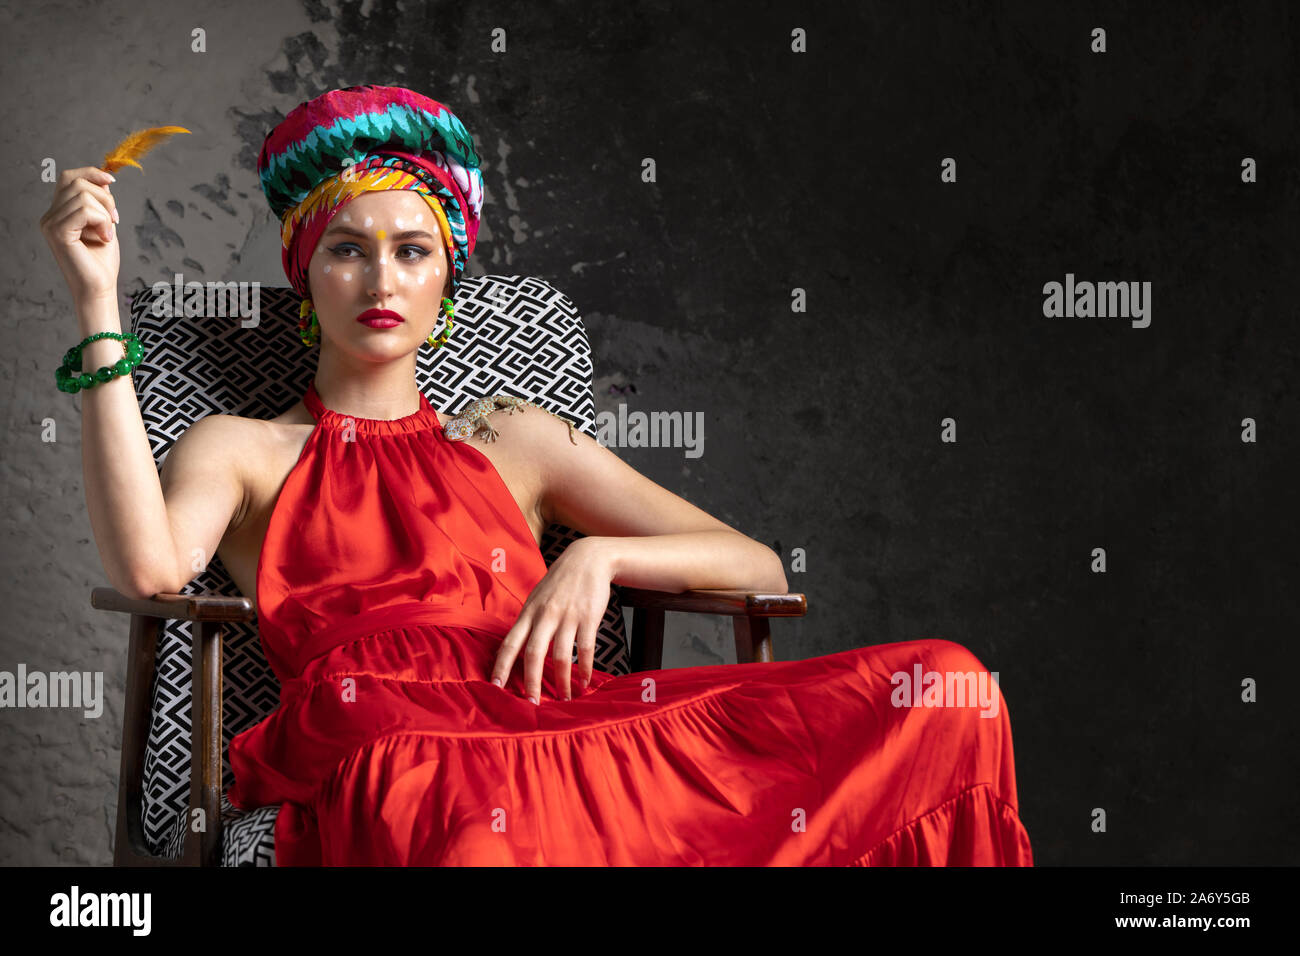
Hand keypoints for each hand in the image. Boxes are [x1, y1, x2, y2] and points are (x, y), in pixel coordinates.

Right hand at [39, 165, 120, 306]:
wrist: (99, 288)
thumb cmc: (102, 261)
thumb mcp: (104, 224)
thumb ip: (100, 202)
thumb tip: (103, 179)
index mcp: (58, 212)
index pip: (68, 178)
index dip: (90, 173)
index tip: (111, 181)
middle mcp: (49, 216)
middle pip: (76, 182)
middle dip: (104, 196)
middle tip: (114, 219)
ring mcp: (50, 224)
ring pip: (82, 194)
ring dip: (105, 212)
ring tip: (108, 232)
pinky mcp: (57, 232)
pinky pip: (84, 210)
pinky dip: (102, 221)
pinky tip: (105, 237)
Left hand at [490, 536, 614, 702]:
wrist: (588, 558)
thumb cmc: (560, 582)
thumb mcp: (537, 597)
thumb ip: (528, 622)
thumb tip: (514, 650)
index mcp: (529, 612)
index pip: (510, 642)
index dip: (501, 666)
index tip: (495, 687)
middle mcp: (545, 615)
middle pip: (533, 653)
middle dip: (531, 681)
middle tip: (532, 703)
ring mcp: (567, 616)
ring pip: (561, 655)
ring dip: (562, 681)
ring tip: (564, 698)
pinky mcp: (588, 617)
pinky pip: (586, 648)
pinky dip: (585, 669)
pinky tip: (584, 682)